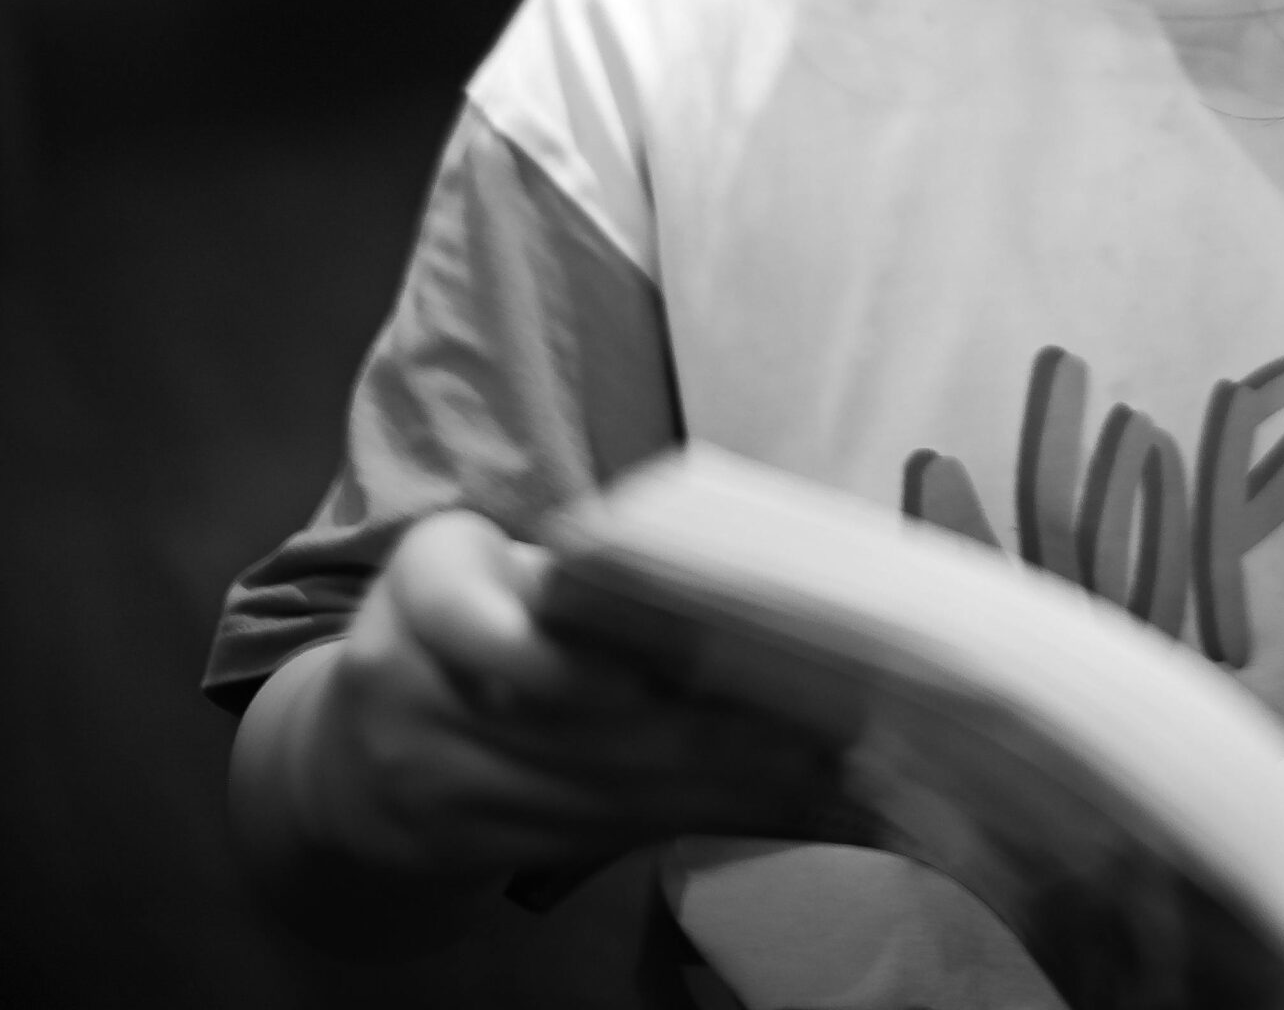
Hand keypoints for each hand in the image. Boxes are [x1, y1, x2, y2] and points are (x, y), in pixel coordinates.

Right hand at [236, 510, 846, 918]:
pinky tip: (762, 811)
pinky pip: (593, 837)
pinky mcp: (467, 848)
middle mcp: (411, 693)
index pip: (506, 631)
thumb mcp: (481, 560)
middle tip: (822, 729)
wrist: (336, 755)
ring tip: (819, 775)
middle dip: (707, 735)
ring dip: (715, 789)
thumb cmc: (455, 615)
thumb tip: (714, 563)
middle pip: (577, 728)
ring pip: (594, 795)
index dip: (599, 665)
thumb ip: (570, 566)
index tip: (704, 669)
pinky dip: (684, 822)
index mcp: (425, 589)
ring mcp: (433, 786)